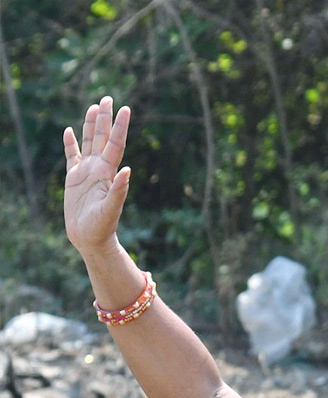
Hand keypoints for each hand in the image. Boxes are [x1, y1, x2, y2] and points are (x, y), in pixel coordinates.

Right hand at [63, 97, 132, 254]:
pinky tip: (69, 131)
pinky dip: (70, 144)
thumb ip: (119, 190)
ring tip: (94, 107)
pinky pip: (71, 156)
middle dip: (106, 118)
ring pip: (89, 142)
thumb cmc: (103, 227)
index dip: (120, 126)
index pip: (116, 144)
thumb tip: (127, 170)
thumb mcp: (111, 209)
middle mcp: (98, 169)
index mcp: (108, 172)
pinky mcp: (73, 179)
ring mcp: (86, 173)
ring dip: (91, 125)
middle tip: (108, 98)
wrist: (90, 239)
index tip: (126, 109)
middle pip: (103, 138)